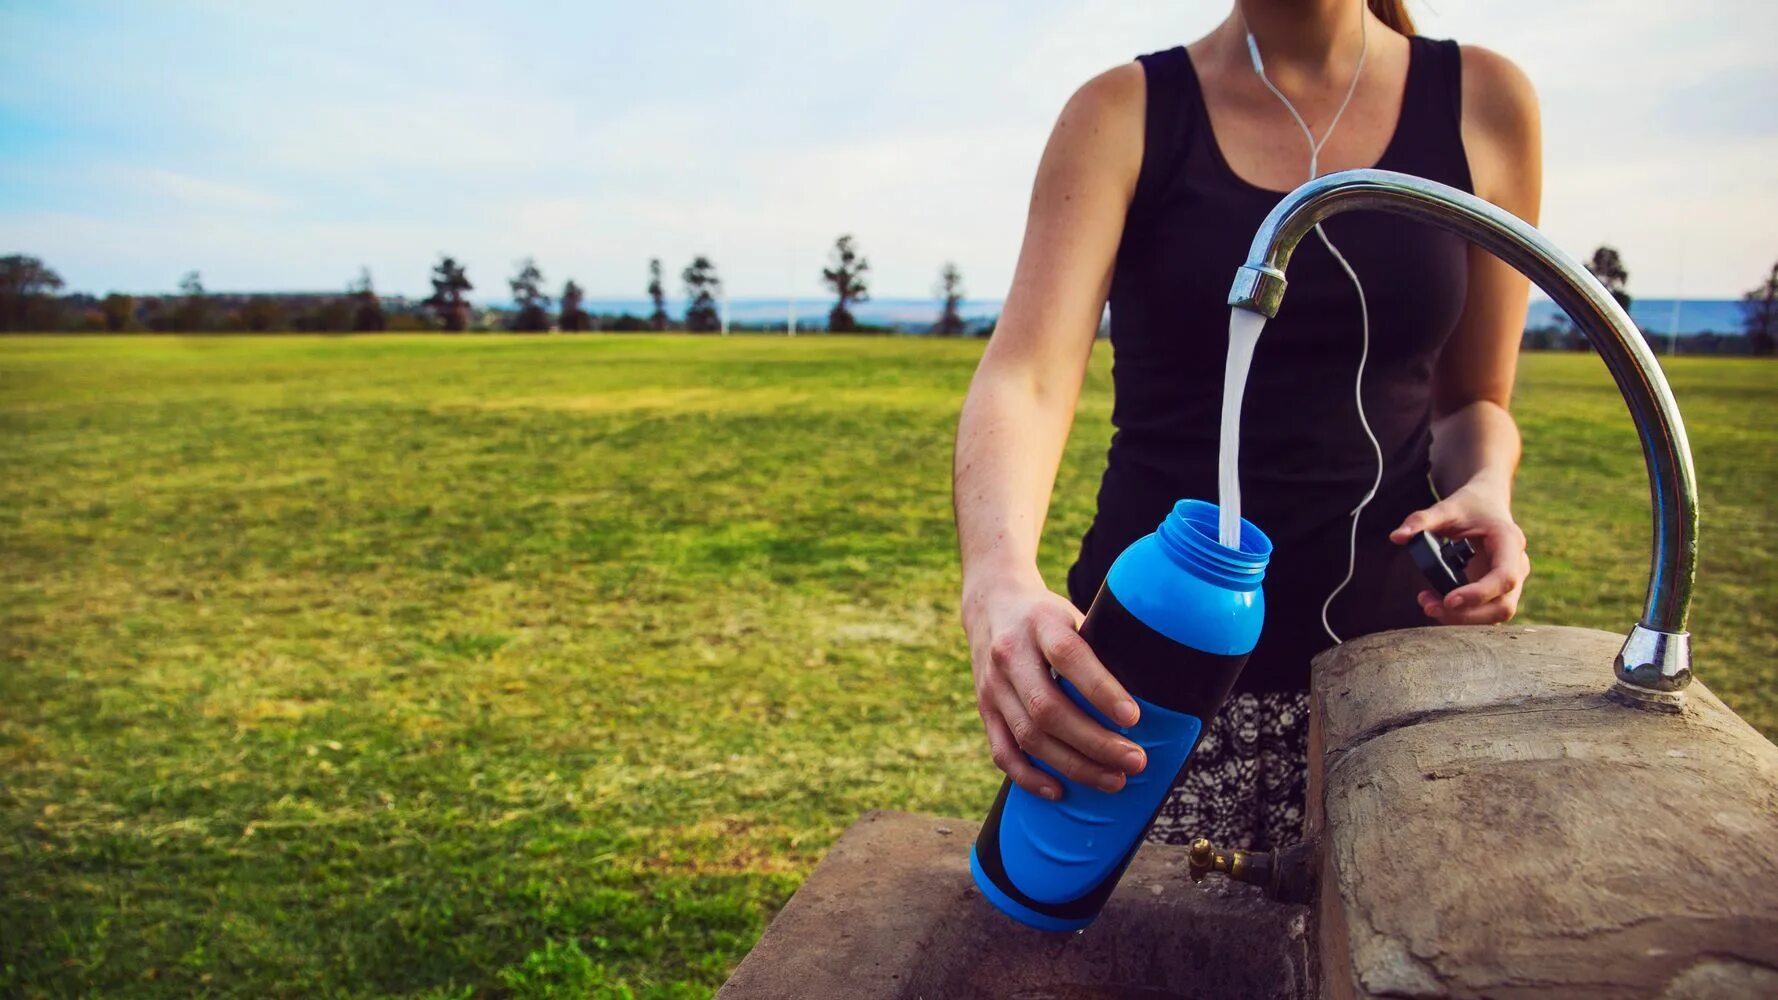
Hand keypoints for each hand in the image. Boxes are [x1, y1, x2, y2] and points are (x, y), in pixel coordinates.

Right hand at [962, 578, 1147, 800]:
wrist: (991, 605)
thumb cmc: (1048, 615)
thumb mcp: (1074, 613)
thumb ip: (1101, 645)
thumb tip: (1154, 686)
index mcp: (1040, 623)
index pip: (1069, 657)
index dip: (1101, 690)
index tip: (1133, 718)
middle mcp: (1010, 655)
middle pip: (1048, 708)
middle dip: (1095, 742)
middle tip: (1136, 760)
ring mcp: (993, 685)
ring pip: (1029, 736)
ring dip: (1073, 765)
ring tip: (1114, 780)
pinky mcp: (984, 709)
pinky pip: (1002, 752)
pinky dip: (1029, 777)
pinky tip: (1060, 791)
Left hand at [1390, 481, 1529, 624]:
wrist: (1486, 504)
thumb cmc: (1470, 506)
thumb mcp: (1447, 507)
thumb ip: (1422, 520)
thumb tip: (1396, 536)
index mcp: (1510, 542)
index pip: (1504, 577)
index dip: (1478, 594)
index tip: (1449, 600)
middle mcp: (1517, 565)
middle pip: (1502, 605)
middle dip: (1466, 614)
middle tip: (1429, 607)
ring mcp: (1511, 581)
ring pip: (1496, 614)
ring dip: (1462, 617)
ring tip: (1428, 604)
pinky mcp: (1499, 591)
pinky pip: (1486, 612)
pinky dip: (1463, 614)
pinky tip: (1437, 603)